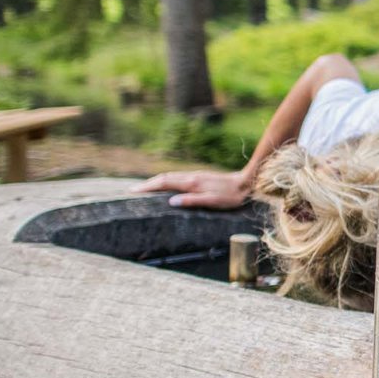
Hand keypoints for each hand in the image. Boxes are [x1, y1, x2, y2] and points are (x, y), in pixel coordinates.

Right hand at [131, 170, 251, 209]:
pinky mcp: (200, 177)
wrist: (246, 183)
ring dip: (155, 181)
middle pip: (164, 178)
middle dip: (147, 184)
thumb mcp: (212, 201)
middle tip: (132, 191)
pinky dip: (166, 181)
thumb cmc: (231, 196)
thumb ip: (192, 200)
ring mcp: (195, 176)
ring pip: (170, 177)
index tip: (132, 191)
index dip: (147, 187)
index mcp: (191, 183)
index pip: (163, 183)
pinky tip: (166, 186)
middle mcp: (191, 177)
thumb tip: (171, 202)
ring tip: (144, 188)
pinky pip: (177, 178)